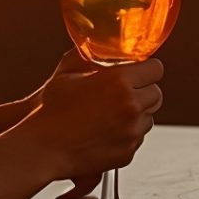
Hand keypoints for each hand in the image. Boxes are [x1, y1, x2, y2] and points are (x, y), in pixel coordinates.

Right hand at [27, 49, 162, 188]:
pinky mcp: (129, 152)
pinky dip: (127, 135)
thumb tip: (95, 46)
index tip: (138, 73)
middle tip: (123, 94)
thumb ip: (88, 56)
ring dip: (137, 114)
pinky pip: (137, 138)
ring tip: (110, 115)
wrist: (42, 148)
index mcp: (119, 81)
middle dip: (143, 92)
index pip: (155, 69)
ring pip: (149, 117)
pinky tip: (105, 132)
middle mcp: (130, 106)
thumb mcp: (67, 73)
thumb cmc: (50, 111)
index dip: (146, 70)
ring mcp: (132, 132)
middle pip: (156, 93)